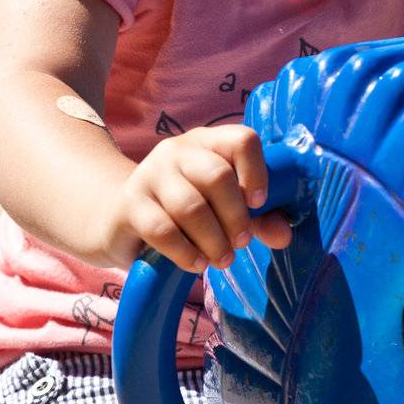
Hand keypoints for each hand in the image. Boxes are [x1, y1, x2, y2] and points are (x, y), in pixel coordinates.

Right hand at [104, 125, 293, 272]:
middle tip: (241, 243)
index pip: (241, 139)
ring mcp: (150, 174)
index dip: (257, 172)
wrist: (119, 217)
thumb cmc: (184, 209)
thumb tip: (284, 234)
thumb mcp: (223, 208)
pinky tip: (196, 263)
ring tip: (222, 260)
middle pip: (217, 175)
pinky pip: (162, 230)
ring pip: (190, 206)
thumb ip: (258, 218)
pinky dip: (185, 252)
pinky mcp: (130, 204)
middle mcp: (178, 151)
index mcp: (209, 143)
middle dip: (235, 217)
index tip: (259, 203)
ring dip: (213, 240)